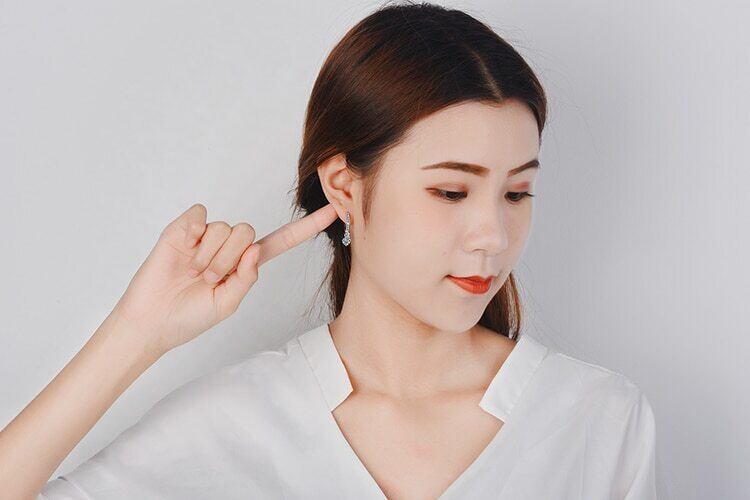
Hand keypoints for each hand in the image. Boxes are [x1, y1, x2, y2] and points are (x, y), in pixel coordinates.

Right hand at [109, 202, 338, 356]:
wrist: (151, 321)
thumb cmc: (189, 317)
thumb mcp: (227, 305)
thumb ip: (246, 278)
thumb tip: (254, 250)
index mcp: (245, 264)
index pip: (281, 242)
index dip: (307, 228)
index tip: (334, 213)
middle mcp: (229, 246)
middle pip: (247, 232)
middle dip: (228, 259)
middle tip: (208, 278)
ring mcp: (206, 236)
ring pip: (224, 227)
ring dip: (208, 255)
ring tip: (192, 273)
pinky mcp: (184, 228)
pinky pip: (200, 215)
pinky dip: (193, 234)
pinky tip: (183, 250)